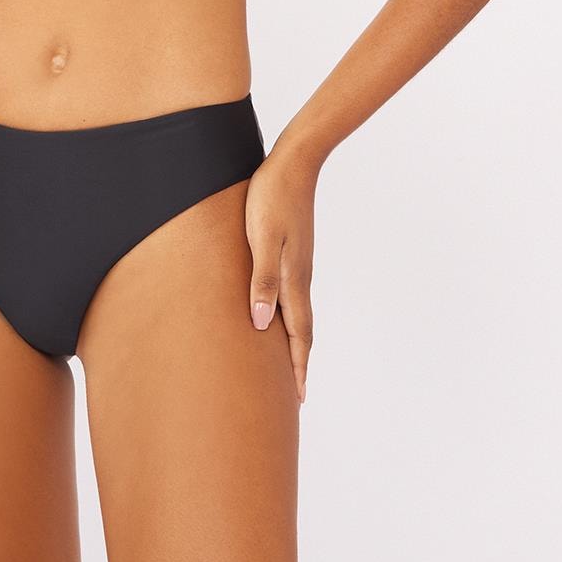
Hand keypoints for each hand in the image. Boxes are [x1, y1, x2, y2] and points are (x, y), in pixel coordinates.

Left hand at [244, 142, 318, 403]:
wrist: (294, 162)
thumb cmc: (272, 197)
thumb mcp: (262, 238)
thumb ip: (262, 279)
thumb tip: (259, 323)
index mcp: (293, 278)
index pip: (298, 334)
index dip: (297, 367)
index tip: (299, 399)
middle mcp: (299, 276)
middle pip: (302, 329)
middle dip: (299, 362)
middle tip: (296, 394)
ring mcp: (298, 263)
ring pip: (297, 312)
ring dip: (295, 340)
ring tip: (288, 362)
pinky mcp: (293, 250)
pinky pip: (292, 294)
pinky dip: (288, 315)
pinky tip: (277, 313)